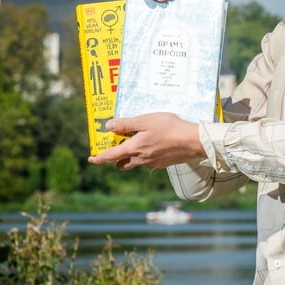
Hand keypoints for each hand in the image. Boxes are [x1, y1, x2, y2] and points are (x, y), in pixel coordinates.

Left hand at [88, 112, 205, 169]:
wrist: (192, 141)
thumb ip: (126, 124)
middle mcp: (141, 159)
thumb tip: (108, 126)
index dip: (99, 158)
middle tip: (117, 148)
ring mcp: (152, 163)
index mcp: (134, 148)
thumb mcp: (145, 120)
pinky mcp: (162, 164)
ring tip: (137, 145)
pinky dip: (146, 155)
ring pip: (136, 163)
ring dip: (131, 157)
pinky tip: (155, 145)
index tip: (91, 159)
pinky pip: (149, 162)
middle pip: (122, 163)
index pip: (111, 156)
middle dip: (116, 158)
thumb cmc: (169, 128)